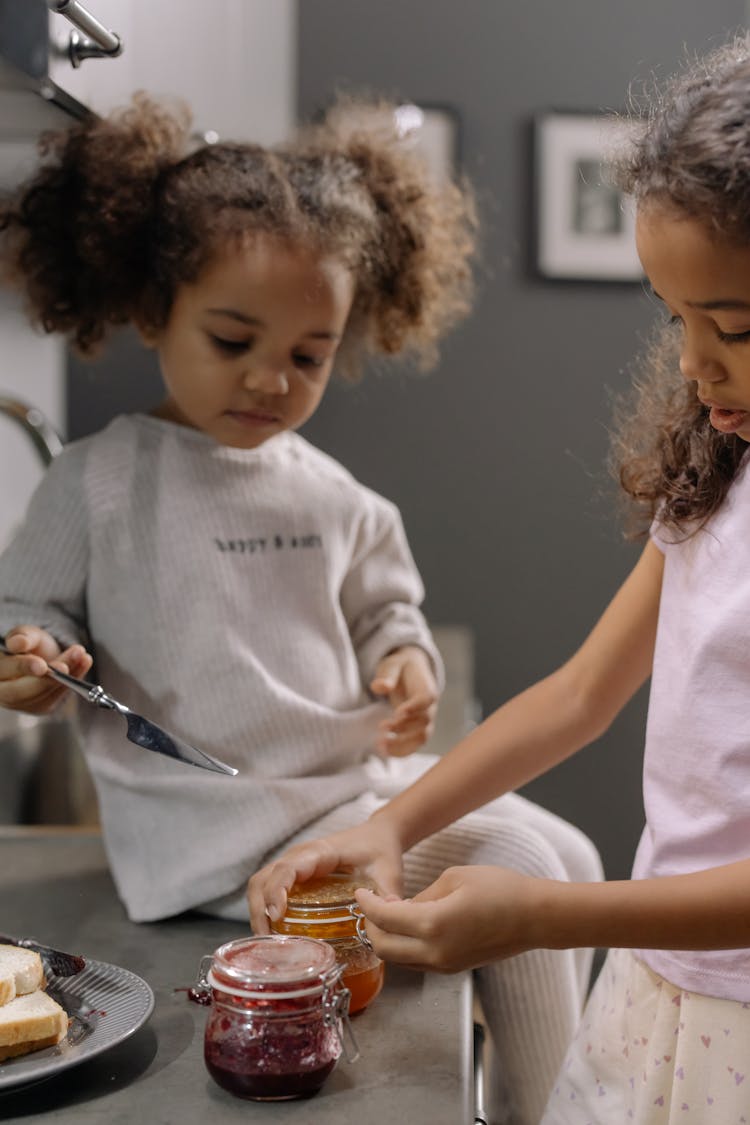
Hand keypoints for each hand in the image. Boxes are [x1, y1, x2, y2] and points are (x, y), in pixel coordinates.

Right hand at [0, 625, 91, 714]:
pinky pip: (57, 697)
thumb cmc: (29, 644)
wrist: (42, 655)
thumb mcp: (25, 634)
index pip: (3, 671)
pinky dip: (74, 679)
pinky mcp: (42, 707)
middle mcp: (3, 693)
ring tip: (81, 655)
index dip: (22, 668)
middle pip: (21, 692)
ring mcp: (22, 704)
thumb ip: (22, 636)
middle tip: (64, 667)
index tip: (41, 665)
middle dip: (46, 680)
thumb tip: (18, 643)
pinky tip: (85, 661)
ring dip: (65, 676)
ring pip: (42, 696)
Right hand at [247, 815, 404, 933]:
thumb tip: (385, 922)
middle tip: (268, 940)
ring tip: (268, 941)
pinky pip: (269, 888)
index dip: (276, 890)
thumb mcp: (389, 873)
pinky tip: (275, 933)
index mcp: (320, 853)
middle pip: (263, 878)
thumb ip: (388, 897)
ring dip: (257, 911)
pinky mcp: (294, 875)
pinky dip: (264, 909)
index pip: (288, 868)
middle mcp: (300, 856)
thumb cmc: (380, 851)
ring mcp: (294, 864)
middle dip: (259, 909)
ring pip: (260, 883)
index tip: (277, 915)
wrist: (377, 835)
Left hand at [354, 865, 545, 972]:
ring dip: (386, 939)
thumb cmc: (501, 890)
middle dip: (370, 927)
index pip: (385, 918)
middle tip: (368, 907)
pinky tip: (409, 926)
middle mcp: (435, 951)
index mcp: (433, 924)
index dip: (367, 905)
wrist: (535, 917)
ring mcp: (444, 964)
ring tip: (386, 915)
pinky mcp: (453, 968)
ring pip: (399, 959)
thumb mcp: (455, 878)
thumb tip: (401, 906)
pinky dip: (404, 946)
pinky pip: (417, 961)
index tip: (359, 893)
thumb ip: (422, 895)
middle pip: (384, 949)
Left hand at [369, 645, 437, 755]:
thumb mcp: (391, 665)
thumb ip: (387, 675)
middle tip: (382, 727)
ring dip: (402, 744)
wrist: (409, 672)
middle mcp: (430, 706)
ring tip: (381, 745)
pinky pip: (415, 745)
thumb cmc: (400, 668)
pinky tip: (384, 751)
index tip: (397, 713)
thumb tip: (379, 686)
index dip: (414, 707)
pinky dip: (401, 751)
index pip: (426, 699)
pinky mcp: (418, 731)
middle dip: (402, 727)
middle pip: (423, 721)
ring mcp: (426, 721)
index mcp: (426, 687)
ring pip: (421, 737)